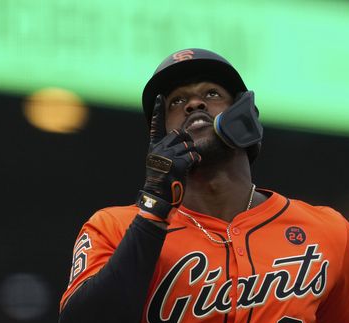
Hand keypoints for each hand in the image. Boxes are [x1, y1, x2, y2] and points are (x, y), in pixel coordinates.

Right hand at [136, 95, 200, 220]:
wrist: (158, 199)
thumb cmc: (162, 183)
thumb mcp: (159, 163)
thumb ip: (166, 150)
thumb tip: (182, 139)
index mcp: (153, 148)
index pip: (156, 125)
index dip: (158, 110)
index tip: (159, 97)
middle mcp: (159, 149)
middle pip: (179, 134)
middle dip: (187, 142)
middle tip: (186, 155)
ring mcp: (168, 156)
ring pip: (188, 144)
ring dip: (192, 153)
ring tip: (187, 165)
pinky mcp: (178, 163)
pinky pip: (194, 155)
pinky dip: (196, 161)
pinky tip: (191, 168)